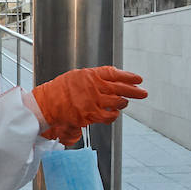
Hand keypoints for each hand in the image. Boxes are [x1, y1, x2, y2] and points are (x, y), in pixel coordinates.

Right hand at [31, 66, 147, 141]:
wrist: (47, 103)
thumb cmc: (60, 90)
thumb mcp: (78, 76)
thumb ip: (95, 77)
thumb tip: (112, 80)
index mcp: (91, 75)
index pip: (115, 73)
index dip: (129, 76)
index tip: (138, 79)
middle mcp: (94, 87)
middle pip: (120, 88)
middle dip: (135, 91)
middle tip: (143, 93)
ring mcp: (93, 101)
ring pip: (118, 102)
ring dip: (124, 103)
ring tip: (125, 102)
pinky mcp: (90, 115)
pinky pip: (109, 116)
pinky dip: (114, 115)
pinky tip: (114, 113)